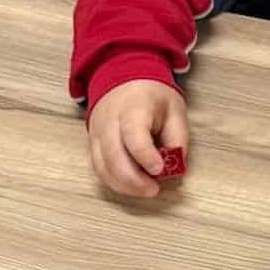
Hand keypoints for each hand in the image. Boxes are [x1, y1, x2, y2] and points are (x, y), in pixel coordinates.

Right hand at [87, 79, 188, 199]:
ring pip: (102, 167)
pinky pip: (98, 169)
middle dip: (134, 180)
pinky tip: (131, 187)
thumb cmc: (151, 96)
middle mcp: (109, 120)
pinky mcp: (92, 144)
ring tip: (146, 190)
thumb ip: (177, 138)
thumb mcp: (175, 110)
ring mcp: (97, 133)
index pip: (133, 134)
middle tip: (154, 190)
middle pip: (114, 156)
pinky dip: (114, 182)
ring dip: (124, 186)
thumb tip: (174, 167)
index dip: (145, 155)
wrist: (123, 79)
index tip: (159, 170)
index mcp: (133, 107)